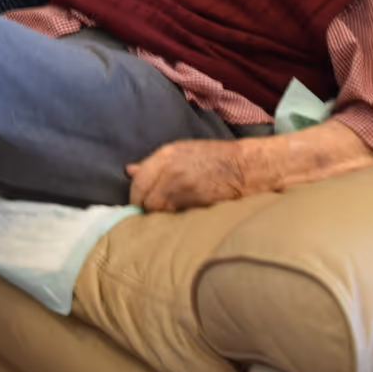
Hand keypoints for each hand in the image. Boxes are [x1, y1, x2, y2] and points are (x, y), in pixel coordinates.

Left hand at [126, 139, 256, 211]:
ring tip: (165, 216)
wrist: (243, 168)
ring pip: (157, 210)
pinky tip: (178, 218)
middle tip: (151, 214)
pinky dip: (172, 219)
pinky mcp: (194, 202)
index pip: (138, 181)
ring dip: (158, 215)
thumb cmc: (213, 158)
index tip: (138, 203)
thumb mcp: (181, 152)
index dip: (135, 196)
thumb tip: (129, 170)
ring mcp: (182, 187)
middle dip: (145, 208)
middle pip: (144, 198)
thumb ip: (154, 163)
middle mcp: (170, 170)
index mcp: (166, 155)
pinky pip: (174, 216)